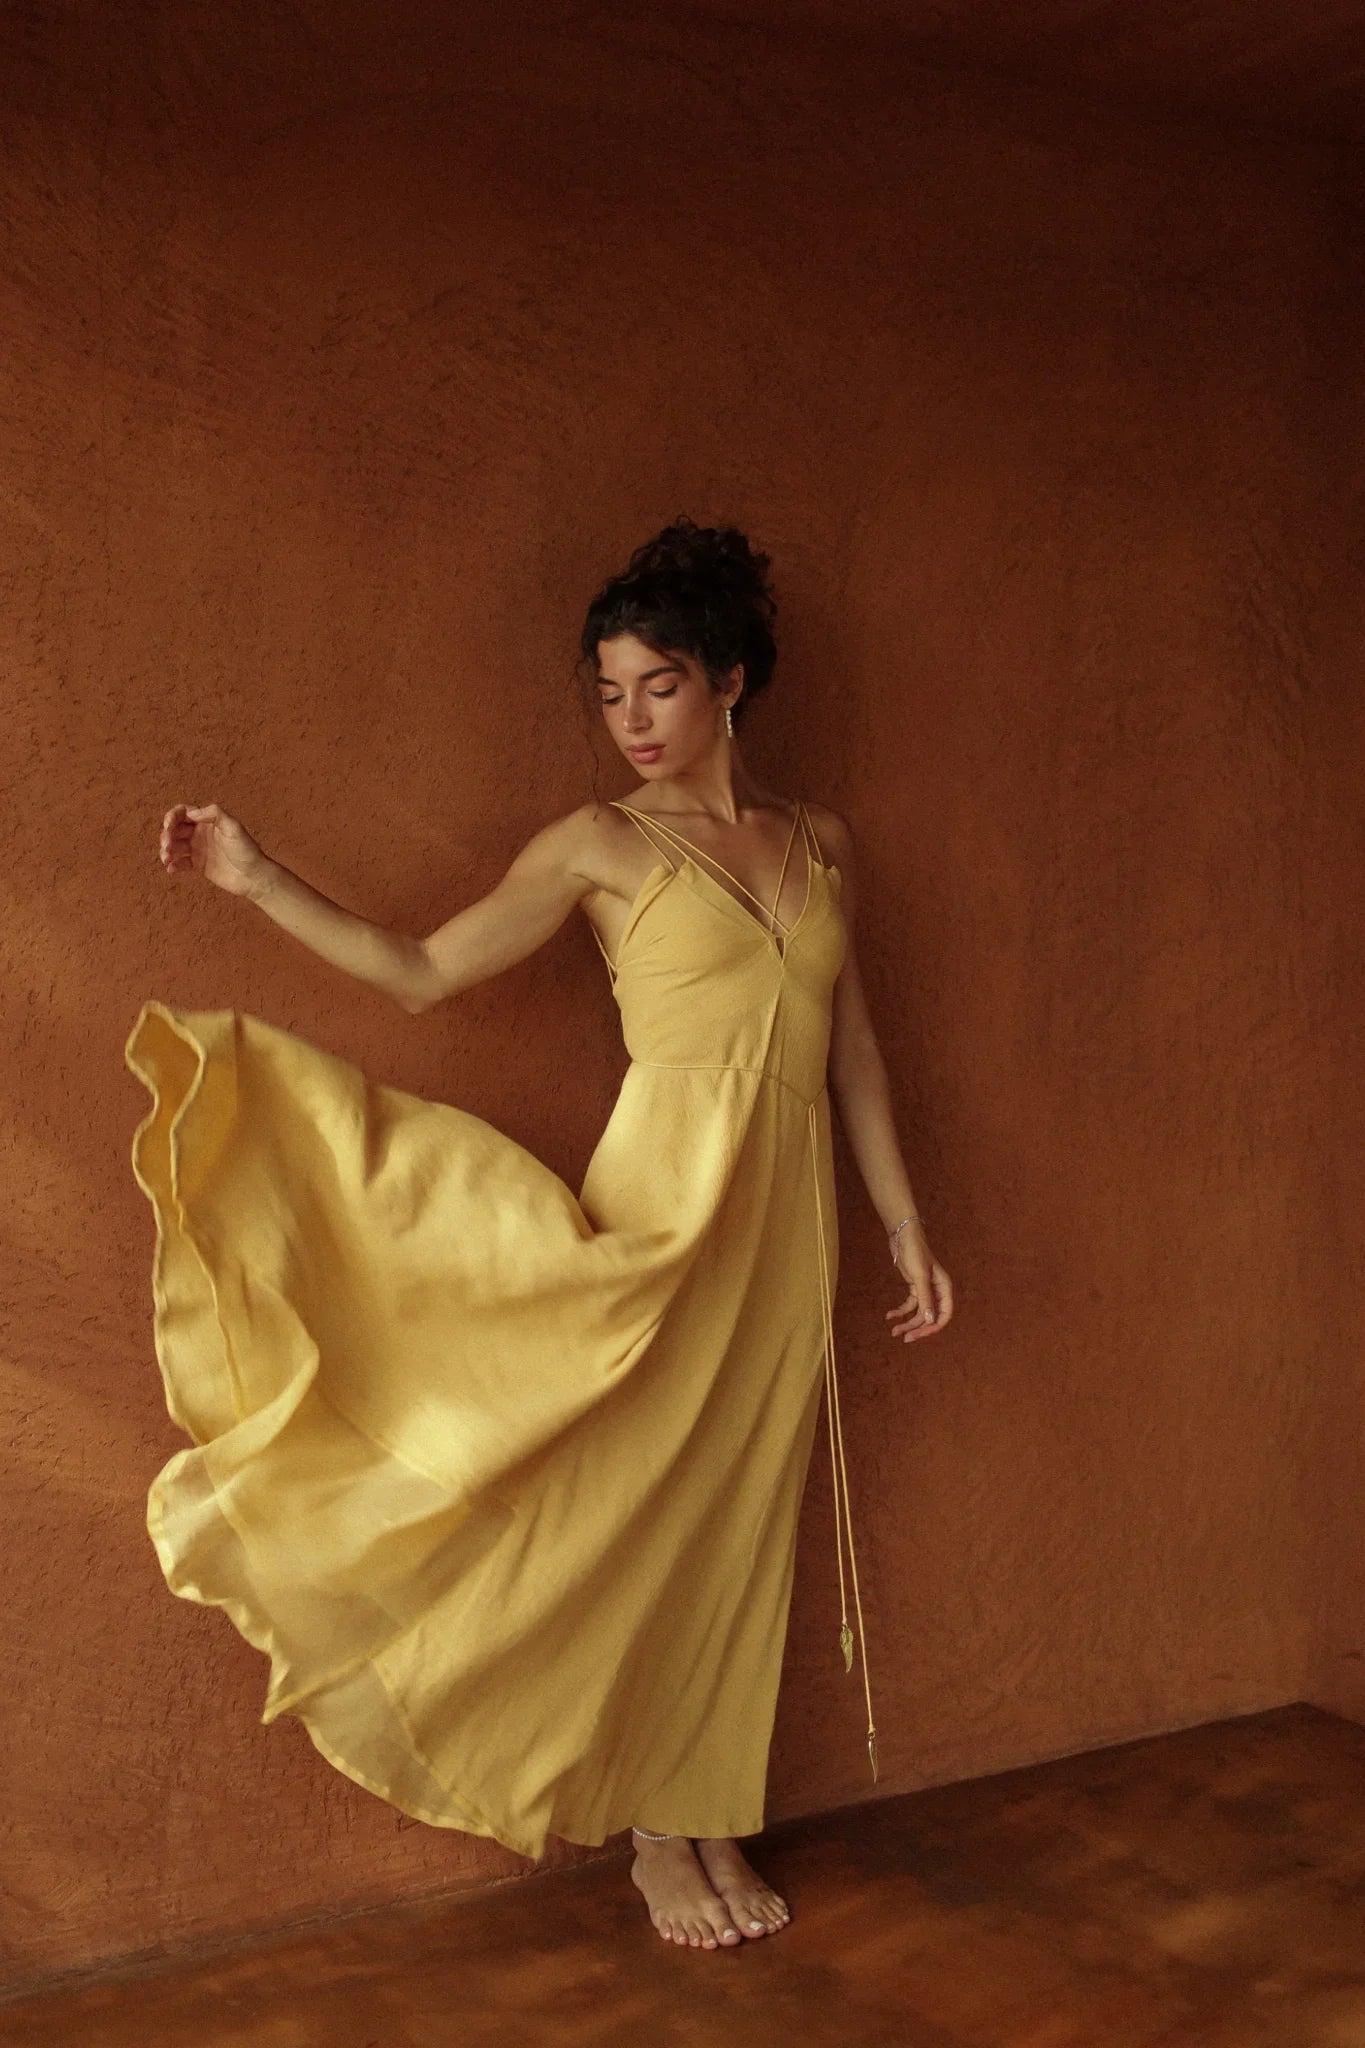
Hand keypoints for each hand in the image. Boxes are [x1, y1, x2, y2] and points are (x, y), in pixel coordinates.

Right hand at [159, 802, 273, 899]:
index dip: (172, 816)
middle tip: (167, 846)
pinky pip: (181, 863)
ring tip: (166, 858)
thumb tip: (192, 813)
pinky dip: (173, 865)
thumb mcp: (233, 827)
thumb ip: (215, 814)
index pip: (184, 813)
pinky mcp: (198, 865)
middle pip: (175, 829)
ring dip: (166, 850)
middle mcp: (201, 833)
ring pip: (175, 846)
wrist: (253, 877)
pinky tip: (171, 869)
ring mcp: (199, 849)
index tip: (169, 825)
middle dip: (167, 835)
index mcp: (208, 821)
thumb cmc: (246, 850)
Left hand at [885, 1222, 952, 1342]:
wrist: (903, 1237)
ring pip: (918, 1313)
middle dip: (917, 1328)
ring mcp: (925, 1290)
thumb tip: (930, 1320)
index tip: (920, 1334)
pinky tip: (889, 1315)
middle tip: (904, 1338)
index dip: (934, 1327)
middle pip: (930, 1317)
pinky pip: (909, 1305)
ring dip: (907, 1323)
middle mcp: (937, 1291)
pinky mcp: (914, 1288)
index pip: (945, 1315)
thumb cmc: (915, 1253)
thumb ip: (925, 1299)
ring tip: (893, 1331)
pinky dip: (900, 1311)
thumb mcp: (920, 1277)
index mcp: (944, 1288)